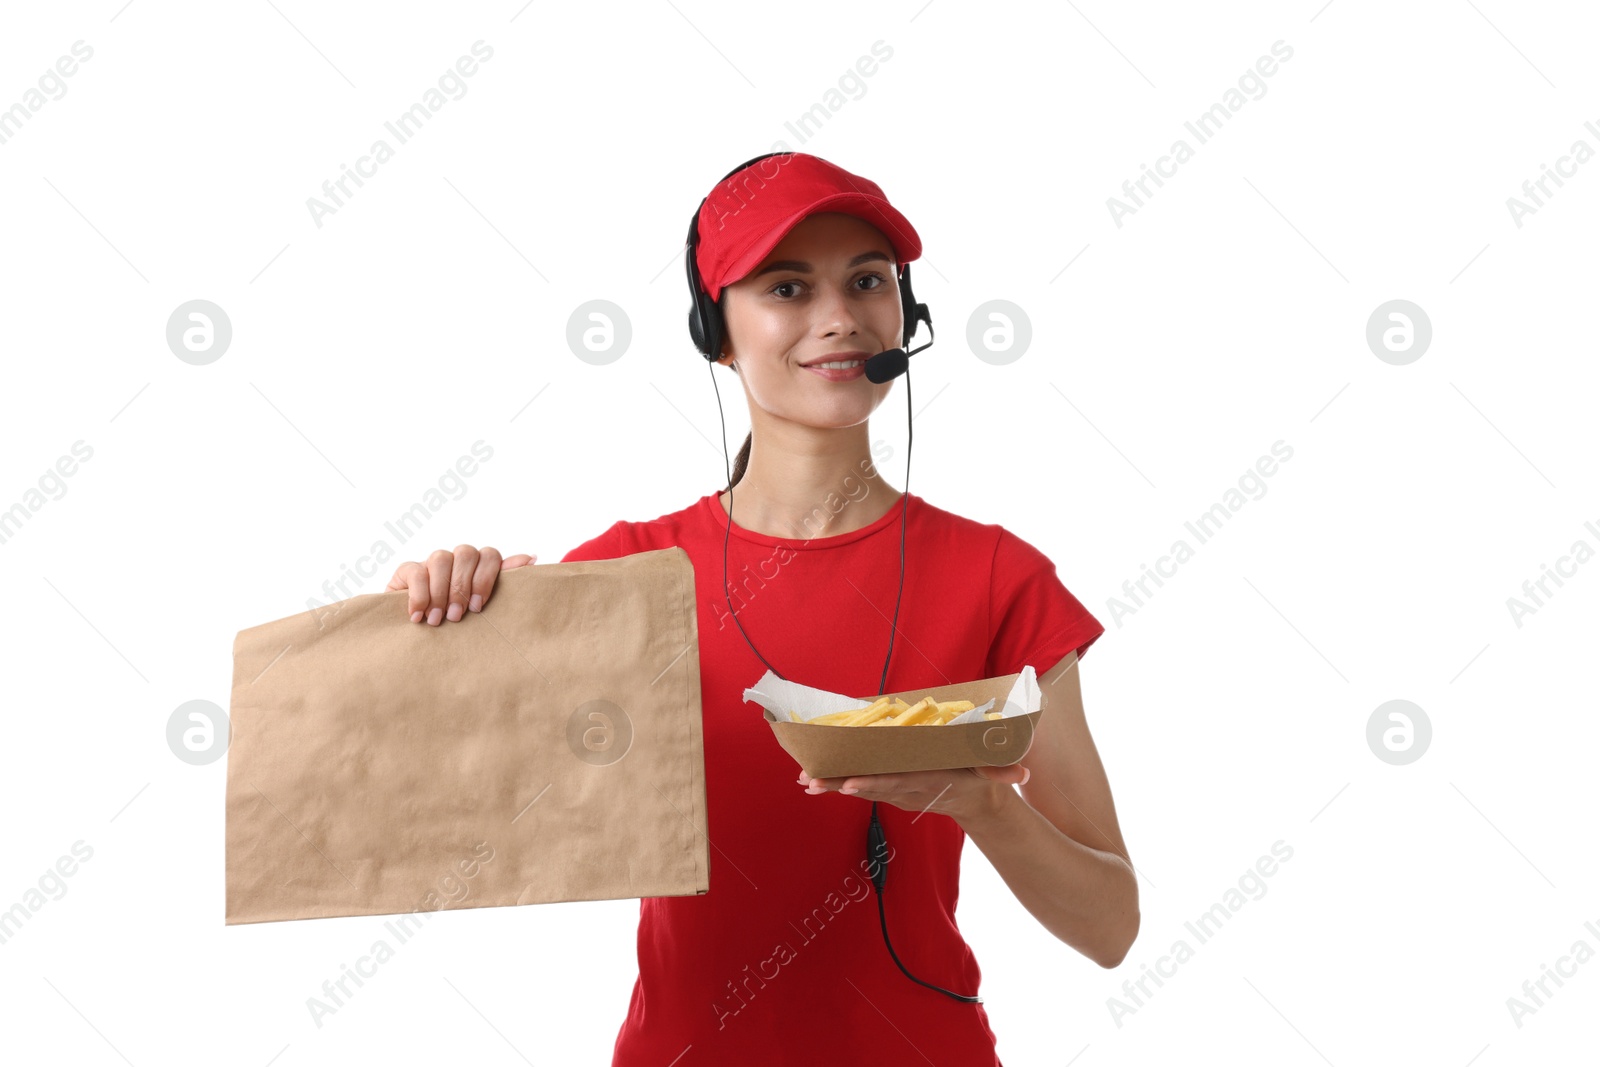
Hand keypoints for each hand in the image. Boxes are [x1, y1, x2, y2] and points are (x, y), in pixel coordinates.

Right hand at [385, 545, 534, 624]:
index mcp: (478, 568)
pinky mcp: (407, 570)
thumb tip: (532, 558)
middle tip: (457, 616)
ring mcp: (431, 563)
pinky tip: (418, 616)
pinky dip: (419, 595)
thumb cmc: (455, 622)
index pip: (490, 555)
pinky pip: (416, 570)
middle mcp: (456, 561)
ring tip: (438, 619)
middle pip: (466, 553)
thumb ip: (503, 582)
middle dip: (462, 587)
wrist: (414, 635)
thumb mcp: (478, 606)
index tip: (478, 607)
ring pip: (441, 559)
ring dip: (441, 592)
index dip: (486, 578)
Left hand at [797, 763, 1030, 829]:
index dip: (873, 783)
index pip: (897, 782)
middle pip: (870, 785)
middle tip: (813, 782)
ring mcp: (897, 790)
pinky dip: (837, 780)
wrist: (974, 800)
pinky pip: (861, 782)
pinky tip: (812, 779)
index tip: (849, 784)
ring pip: (861, 785)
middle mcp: (908, 788)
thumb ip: (1004, 772)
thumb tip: (1023, 775)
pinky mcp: (890, 787)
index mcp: (928, 780)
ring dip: (832, 783)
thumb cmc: (981, 777)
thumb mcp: (994, 772)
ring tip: (805, 780)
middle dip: (840, 784)